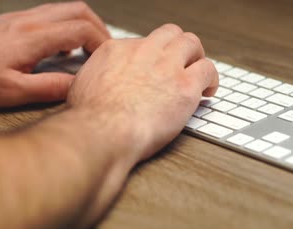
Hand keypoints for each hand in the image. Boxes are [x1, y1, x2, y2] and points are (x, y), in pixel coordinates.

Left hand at [0, 2, 109, 106]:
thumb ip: (49, 87)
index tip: (106, 61)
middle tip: (104, 51)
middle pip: (79, 9)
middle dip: (99, 28)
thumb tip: (79, 85)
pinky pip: (52, 15)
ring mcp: (22, 18)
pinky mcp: (15, 21)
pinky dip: (68, 27)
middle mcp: (30, 21)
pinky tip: (63, 49)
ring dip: (84, 25)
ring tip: (89, 50)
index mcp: (33, 37)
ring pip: (66, 8)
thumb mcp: (12, 92)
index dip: (102, 43)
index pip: (82, 29)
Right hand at [68, 23, 218, 160]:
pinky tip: (208, 91)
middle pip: (169, 33)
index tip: (155, 69)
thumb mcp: (81, 87)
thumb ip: (95, 78)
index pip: (143, 42)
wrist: (104, 131)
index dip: (152, 56)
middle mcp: (144, 52)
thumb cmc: (90, 118)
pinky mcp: (185, 86)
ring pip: (191, 43)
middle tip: (183, 63)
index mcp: (117, 50)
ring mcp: (167, 66)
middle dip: (178, 47)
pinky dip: (211, 79)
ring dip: (197, 57)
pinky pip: (208, 70)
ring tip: (198, 73)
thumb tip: (98, 84)